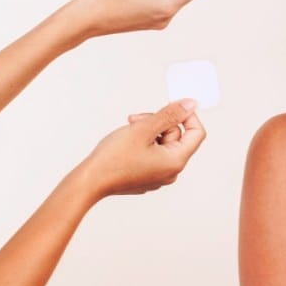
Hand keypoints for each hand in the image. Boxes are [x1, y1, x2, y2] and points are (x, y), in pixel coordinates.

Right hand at [80, 100, 205, 197]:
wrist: (89, 182)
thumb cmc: (114, 158)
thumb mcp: (144, 129)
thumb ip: (170, 114)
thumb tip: (190, 104)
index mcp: (175, 161)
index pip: (196, 133)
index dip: (187, 115)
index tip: (171, 106)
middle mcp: (171, 172)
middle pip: (177, 136)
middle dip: (159, 122)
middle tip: (136, 120)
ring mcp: (159, 176)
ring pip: (163, 143)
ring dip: (149, 131)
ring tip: (129, 130)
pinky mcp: (147, 177)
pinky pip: (154, 153)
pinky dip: (143, 143)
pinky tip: (127, 143)